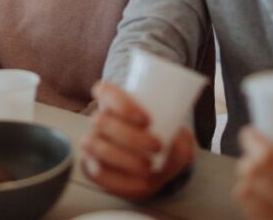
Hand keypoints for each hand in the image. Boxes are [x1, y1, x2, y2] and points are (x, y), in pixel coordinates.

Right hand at [80, 80, 193, 199]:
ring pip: (96, 145)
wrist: (155, 171)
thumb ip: (181, 141)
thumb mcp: (178, 141)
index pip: (104, 90)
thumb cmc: (163, 145)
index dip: (120, 102)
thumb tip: (174, 141)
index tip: (146, 120)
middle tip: (157, 146)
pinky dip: (121, 179)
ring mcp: (91, 143)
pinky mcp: (90, 167)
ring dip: (124, 157)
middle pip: (101, 120)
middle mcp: (98, 120)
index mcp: (113, 102)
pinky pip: (97, 172)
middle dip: (129, 135)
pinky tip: (140, 181)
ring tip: (148, 166)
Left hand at [234, 127, 272, 219]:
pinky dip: (250, 205)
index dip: (254, 143)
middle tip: (253, 155)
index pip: (271, 162)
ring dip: (246, 184)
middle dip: (247, 162)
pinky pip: (254, 219)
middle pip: (253, 178)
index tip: (250, 133)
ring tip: (254, 177)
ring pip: (247, 200)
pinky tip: (259, 200)